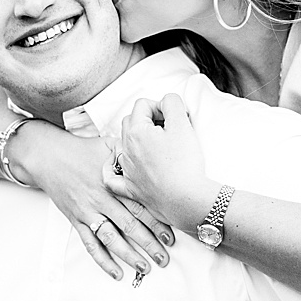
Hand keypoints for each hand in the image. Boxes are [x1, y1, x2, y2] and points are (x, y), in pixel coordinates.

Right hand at [22, 127, 175, 282]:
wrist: (48, 156)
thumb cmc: (81, 150)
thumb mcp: (109, 145)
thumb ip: (130, 154)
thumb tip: (152, 156)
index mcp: (112, 183)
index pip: (139, 206)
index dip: (156, 222)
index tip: (170, 236)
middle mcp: (101, 200)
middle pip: (129, 225)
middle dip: (149, 243)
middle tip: (163, 257)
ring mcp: (88, 212)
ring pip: (111, 238)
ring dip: (129, 255)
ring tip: (145, 267)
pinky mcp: (76, 220)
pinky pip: (90, 244)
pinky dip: (103, 260)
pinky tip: (116, 272)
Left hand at [108, 94, 217, 232]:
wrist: (187, 199)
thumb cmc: (185, 163)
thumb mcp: (182, 124)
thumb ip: (172, 104)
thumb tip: (166, 101)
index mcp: (135, 132)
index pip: (142, 105)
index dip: (161, 106)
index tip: (175, 117)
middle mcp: (126, 150)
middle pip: (130, 122)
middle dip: (148, 120)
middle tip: (169, 128)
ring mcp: (126, 170)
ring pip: (124, 146)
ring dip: (138, 140)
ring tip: (159, 145)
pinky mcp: (131, 189)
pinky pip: (113, 178)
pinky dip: (115, 170)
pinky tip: (121, 167)